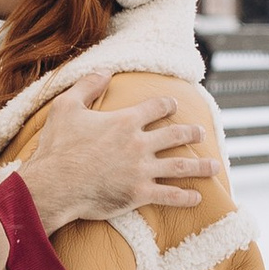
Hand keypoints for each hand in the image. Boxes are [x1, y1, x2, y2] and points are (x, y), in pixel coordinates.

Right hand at [27, 69, 215, 226]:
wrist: (54, 185)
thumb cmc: (57, 147)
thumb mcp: (65, 107)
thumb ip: (86, 86)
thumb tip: (104, 72)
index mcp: (125, 121)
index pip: (156, 107)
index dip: (167, 104)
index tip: (174, 105)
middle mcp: (139, 143)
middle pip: (175, 135)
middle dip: (191, 133)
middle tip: (201, 133)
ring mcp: (142, 170)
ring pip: (181, 166)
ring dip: (201, 166)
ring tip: (215, 166)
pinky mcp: (139, 194)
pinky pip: (170, 195)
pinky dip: (186, 197)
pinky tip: (197, 198)